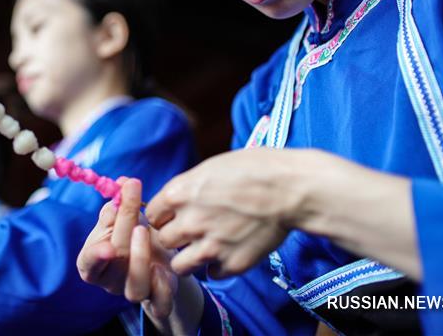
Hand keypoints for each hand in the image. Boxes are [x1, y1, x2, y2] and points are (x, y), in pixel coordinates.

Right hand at [77, 179, 179, 318]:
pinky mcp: (158, 301)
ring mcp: (134, 292)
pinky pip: (160, 304)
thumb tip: (121, 183)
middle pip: (116, 258)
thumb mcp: (124, 220)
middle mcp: (112, 280)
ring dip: (140, 257)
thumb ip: (119, 204)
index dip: (95, 255)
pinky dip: (163, 287)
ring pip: (135, 289)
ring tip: (144, 230)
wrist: (159, 259)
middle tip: (132, 193)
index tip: (106, 244)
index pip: (88, 263)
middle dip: (123, 222)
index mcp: (95, 263)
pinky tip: (165, 268)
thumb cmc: (135, 236)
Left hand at [146, 148, 299, 277]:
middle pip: (163, 240)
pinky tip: (228, 252)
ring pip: (180, 266)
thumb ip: (187, 188)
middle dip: (175, 237)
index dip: (164, 216)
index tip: (175, 216)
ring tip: (204, 249)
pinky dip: (218, 267)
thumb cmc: (254, 169)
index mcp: (179, 193)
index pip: (151, 215)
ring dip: (190, 258)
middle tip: (192, 232)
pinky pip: (211, 274)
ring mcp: (210, 245)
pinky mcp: (232, 263)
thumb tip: (176, 200)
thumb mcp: (210, 167)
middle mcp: (189, 221)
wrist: (291, 188)